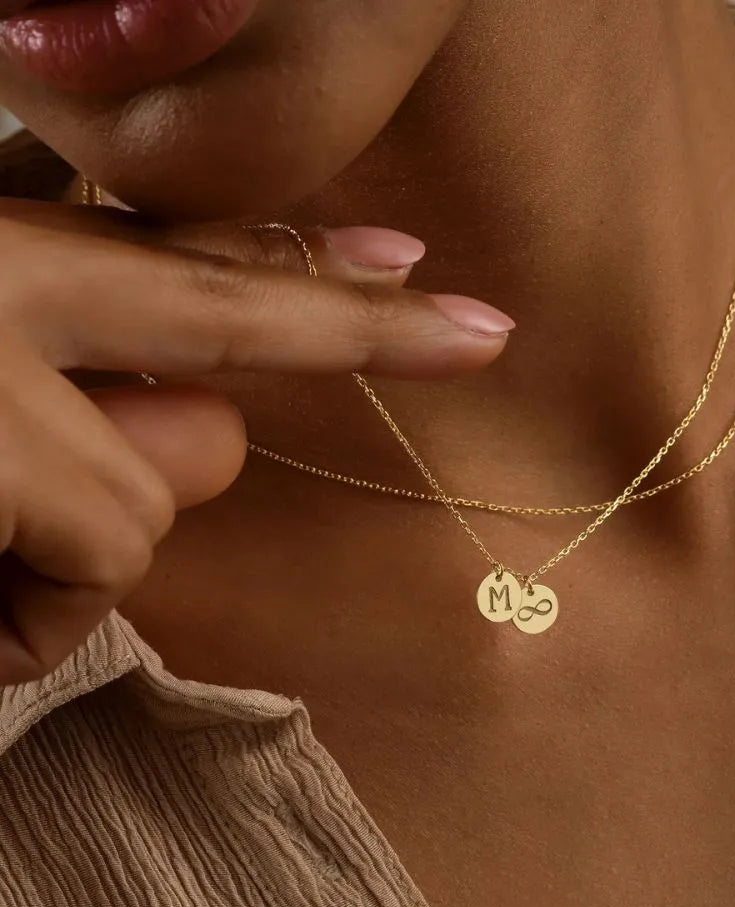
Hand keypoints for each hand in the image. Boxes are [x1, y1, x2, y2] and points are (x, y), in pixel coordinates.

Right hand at [0, 198, 514, 681]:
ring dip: (87, 549)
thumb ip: (86, 399)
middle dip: (362, 327)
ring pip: (157, 487)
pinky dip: (36, 622)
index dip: (294, 259)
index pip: (173, 256)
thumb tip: (221, 434)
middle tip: (489, 334)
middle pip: (224, 309)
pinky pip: (106, 562)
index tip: (405, 261)